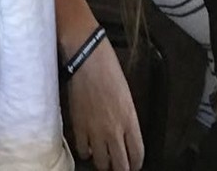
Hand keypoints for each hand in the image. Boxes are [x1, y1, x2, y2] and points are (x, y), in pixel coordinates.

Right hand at [65, 36, 144, 170]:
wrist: (86, 56)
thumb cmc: (107, 68)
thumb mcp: (126, 95)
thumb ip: (127, 118)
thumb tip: (124, 132)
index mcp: (130, 121)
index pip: (137, 155)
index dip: (135, 164)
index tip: (132, 163)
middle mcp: (115, 130)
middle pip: (120, 165)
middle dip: (120, 167)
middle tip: (117, 164)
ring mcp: (95, 130)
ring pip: (101, 163)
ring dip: (103, 162)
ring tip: (102, 157)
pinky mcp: (78, 125)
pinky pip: (82, 150)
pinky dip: (85, 151)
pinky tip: (87, 146)